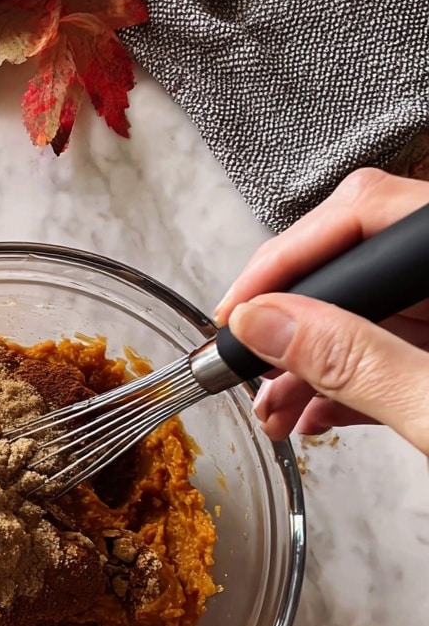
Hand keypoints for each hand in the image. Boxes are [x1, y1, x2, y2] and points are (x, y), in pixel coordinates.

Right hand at [215, 169, 428, 455]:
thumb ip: (354, 360)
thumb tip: (264, 323)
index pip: (363, 211)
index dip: (286, 258)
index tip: (237, 313)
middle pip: (354, 261)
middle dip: (290, 323)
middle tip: (245, 363)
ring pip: (366, 314)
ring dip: (308, 365)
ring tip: (273, 411)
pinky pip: (388, 352)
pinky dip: (345, 386)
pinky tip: (313, 415)